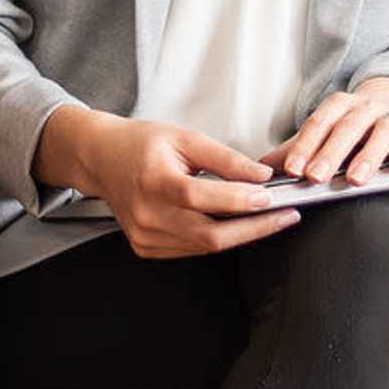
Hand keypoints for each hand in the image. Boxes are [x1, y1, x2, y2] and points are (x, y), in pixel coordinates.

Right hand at [43, 108, 293, 258]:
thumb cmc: (142, 144)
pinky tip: (237, 226)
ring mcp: (145, 236)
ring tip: (269, 219)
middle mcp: (146, 214)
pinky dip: (217, 239)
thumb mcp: (185, 138)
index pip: (202, 197)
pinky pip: (191, 250)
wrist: (102, 159)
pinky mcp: (146, 248)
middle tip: (286, 216)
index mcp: (153, 181)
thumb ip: (225, 159)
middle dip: (254, 228)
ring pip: (204, 246)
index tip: (271, 197)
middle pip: (209, 234)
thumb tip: (262, 176)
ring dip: (241, 235)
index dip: (239, 200)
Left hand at [273, 78, 388, 185]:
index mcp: (341, 106)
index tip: (292, 169)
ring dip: (369, 154)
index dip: (305, 145)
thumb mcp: (328, 131)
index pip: (320, 122)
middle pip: (348, 127)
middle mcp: (368, 107)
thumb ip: (298, 149)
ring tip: (356, 178)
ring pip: (382, 131)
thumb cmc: (359, 124)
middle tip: (316, 177)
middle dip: (331, 153)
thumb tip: (259, 167)